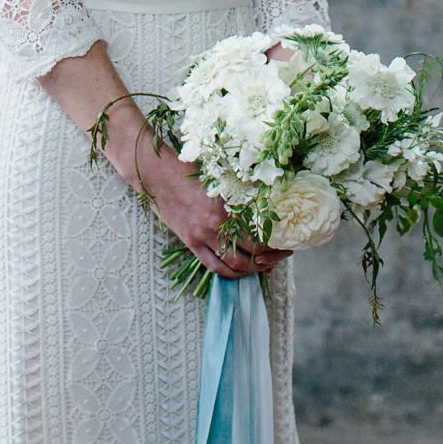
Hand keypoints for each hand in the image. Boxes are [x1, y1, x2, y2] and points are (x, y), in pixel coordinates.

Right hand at [139, 151, 291, 280]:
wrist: (157, 174)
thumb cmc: (188, 170)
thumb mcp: (219, 179)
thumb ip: (237, 194)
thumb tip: (261, 205)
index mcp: (228, 208)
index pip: (259, 236)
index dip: (275, 245)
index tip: (285, 244)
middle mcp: (216, 226)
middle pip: (251, 255)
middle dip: (269, 261)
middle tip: (278, 259)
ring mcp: (202, 237)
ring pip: (233, 265)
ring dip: (251, 271)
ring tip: (261, 268)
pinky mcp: (190, 242)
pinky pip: (212, 266)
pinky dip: (228, 273)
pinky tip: (237, 272)